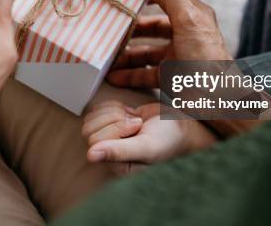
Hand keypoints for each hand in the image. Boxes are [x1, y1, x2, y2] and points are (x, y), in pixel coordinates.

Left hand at [82, 101, 215, 172]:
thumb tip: (91, 156)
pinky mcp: (110, 122)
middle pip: (89, 129)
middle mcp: (109, 154)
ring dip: (115, 112)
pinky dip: (114, 106)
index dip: (116, 129)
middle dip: (115, 120)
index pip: (94, 142)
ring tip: (135, 120)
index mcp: (115, 166)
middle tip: (136, 124)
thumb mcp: (147, 146)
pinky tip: (130, 113)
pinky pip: (98, 108)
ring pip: (91, 118)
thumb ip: (119, 151)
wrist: (182, 123)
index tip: (137, 128)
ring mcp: (108, 137)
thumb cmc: (169, 138)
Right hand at [107, 0, 230, 88]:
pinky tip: (113, 75)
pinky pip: (145, 73)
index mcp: (192, 15)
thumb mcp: (188, 20)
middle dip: (131, 26)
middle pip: (153, 25)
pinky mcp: (171, 77)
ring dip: (126, 53)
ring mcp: (177, 56)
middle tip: (109, 25)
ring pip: (146, 50)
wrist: (217, 102)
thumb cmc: (206, 59)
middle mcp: (185, 34)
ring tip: (106, 54)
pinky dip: (129, 75)